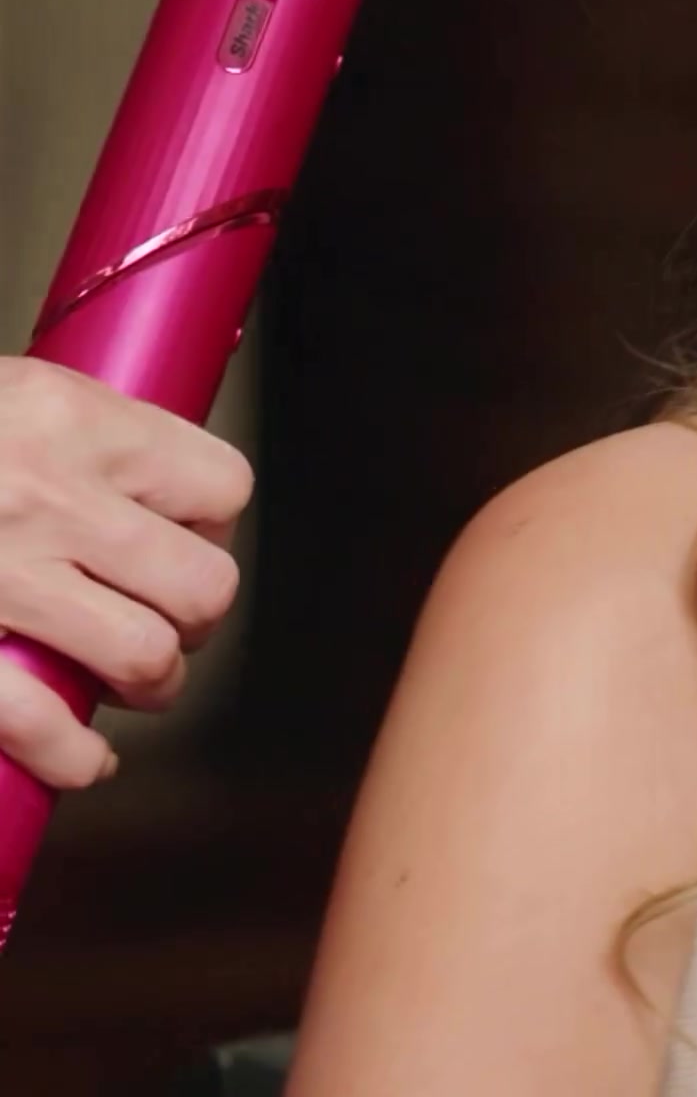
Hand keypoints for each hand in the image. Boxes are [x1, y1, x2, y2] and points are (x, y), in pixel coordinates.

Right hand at [0, 358, 252, 787]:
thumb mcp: (3, 396)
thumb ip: (75, 435)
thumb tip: (152, 485)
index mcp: (69, 417)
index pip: (218, 486)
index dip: (210, 522)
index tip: (185, 535)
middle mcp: (47, 494)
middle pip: (202, 582)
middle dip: (193, 615)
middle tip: (165, 619)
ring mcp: (0, 579)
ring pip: (145, 657)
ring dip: (149, 684)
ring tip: (130, 682)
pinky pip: (47, 725)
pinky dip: (75, 756)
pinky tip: (80, 756)